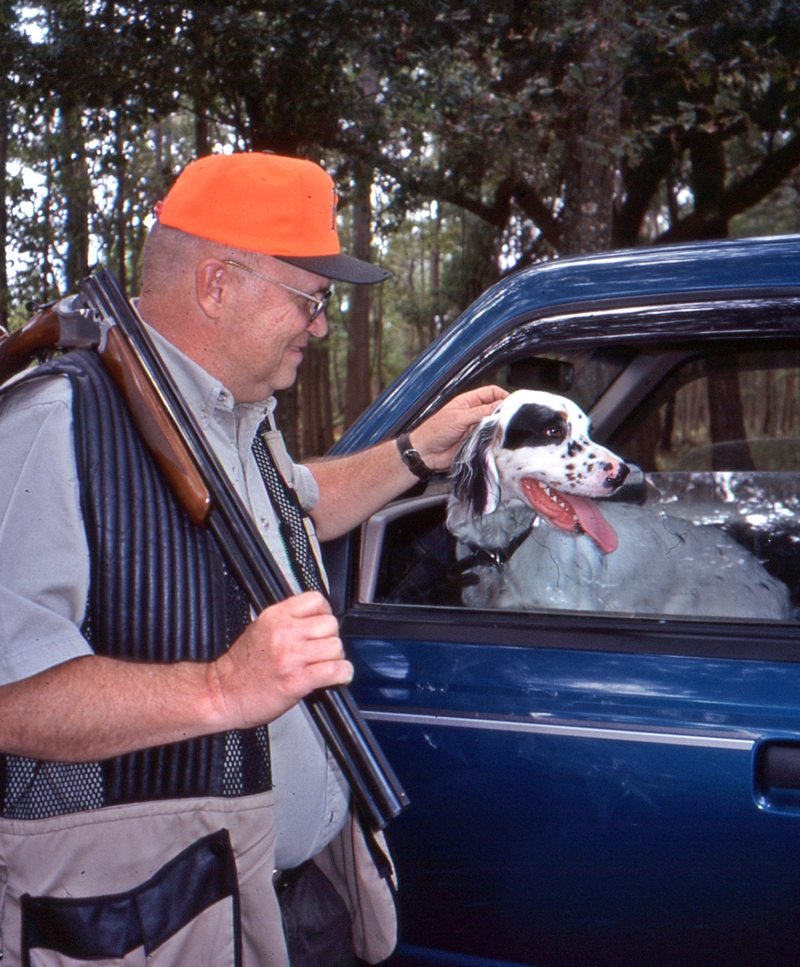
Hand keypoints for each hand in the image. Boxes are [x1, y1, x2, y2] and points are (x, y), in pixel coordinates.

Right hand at [208, 591, 351, 729]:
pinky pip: (335, 670)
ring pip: (336, 646)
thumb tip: (314, 620)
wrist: (222, 694)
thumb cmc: (240, 667)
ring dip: (335, 658)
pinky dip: (341, 675)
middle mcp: (284, 633)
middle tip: (321, 651)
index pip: (316, 601)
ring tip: (325, 666)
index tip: (321, 627)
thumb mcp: (260, 629)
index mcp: (275, 616)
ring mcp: (291, 656)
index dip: (324, 614)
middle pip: (330, 624)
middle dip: (330, 639)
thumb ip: (287, 621)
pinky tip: (337, 677)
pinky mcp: (297, 680)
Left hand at [409, 385, 507, 470]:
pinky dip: (495, 440)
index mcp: (468, 402)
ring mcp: (476, 428)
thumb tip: (501, 406)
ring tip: (504, 431)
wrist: (425, 453)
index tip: (512, 404)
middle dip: (503, 413)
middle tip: (511, 419)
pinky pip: (490, 439)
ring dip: (499, 428)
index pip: (491, 393)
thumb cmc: (435, 431)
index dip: (502, 396)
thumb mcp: (459, 417)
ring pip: (495, 425)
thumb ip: (481, 412)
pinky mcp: (476, 442)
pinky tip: (497, 441)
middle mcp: (474, 413)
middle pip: (495, 409)